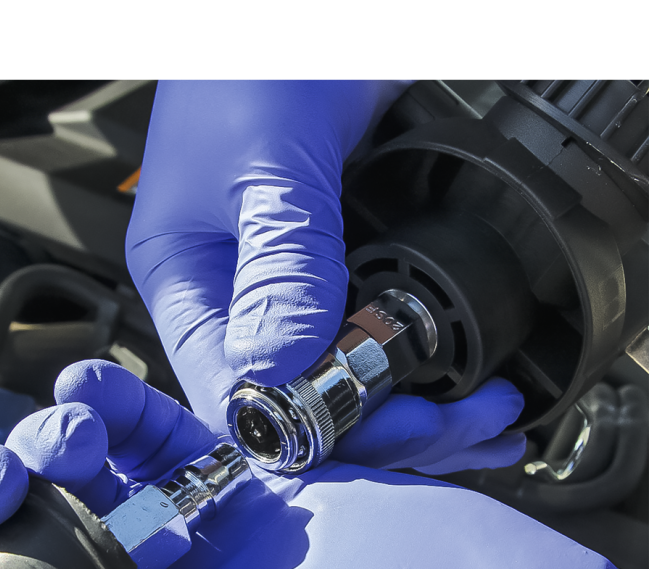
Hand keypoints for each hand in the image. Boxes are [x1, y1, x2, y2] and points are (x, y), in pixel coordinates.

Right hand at [126, 79, 525, 470]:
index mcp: (184, 283)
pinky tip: (454, 389)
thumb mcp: (267, 162)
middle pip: (292, 403)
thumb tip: (283, 367)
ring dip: (405, 412)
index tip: (393, 423)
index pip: (232, 394)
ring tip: (481, 422)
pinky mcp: (324, 275)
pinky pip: (362, 344)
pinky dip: (409, 372)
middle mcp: (227, 300)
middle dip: (379, 430)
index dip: (309, 426)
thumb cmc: (252, 67)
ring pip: (333, 384)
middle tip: (466, 428)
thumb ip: (279, 262)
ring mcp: (278, 291)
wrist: (302, 30)